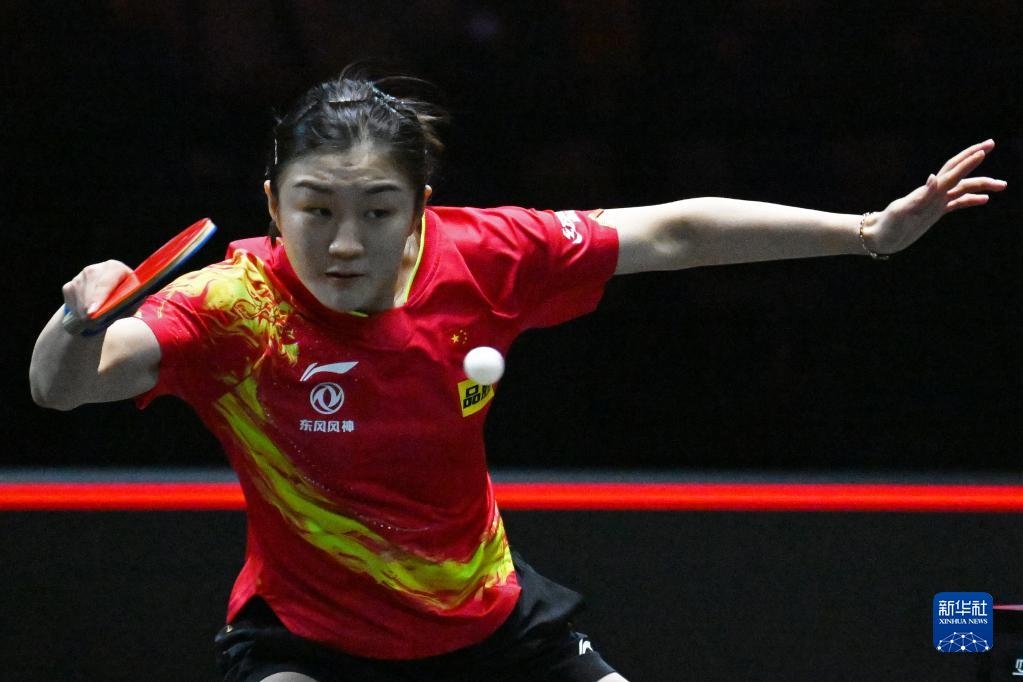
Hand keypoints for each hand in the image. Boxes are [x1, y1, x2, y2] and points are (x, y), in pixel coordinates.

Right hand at [61, 260, 137, 334]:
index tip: (93, 311)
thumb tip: (118, 308)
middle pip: (90, 289)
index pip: (106, 282)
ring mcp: (80, 276)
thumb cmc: (124, 301)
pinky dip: (77, 311)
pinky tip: (85, 315)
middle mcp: (96, 269)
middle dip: (90, 306)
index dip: (99, 296)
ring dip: (84, 311)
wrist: (110, 300)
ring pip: (79, 296)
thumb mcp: (132, 302)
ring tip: (91, 321)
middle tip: (90, 321)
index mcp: (115, 268)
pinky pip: (71, 301)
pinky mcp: (70, 285)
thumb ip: (128, 304)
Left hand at [862, 139, 1006, 255]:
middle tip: (992, 144)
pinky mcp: (934, 212)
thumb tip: (934, 176)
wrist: (877, 237)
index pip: (952, 172)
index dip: (967, 161)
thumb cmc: (888, 225)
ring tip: (1003, 185)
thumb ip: (921, 195)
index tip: (983, 150)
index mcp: (929, 192)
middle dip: (974, 158)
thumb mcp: (903, 211)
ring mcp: (935, 202)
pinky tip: (985, 200)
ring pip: (963, 188)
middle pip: (959, 172)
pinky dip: (970, 199)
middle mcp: (934, 194)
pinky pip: (956, 203)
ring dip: (982, 184)